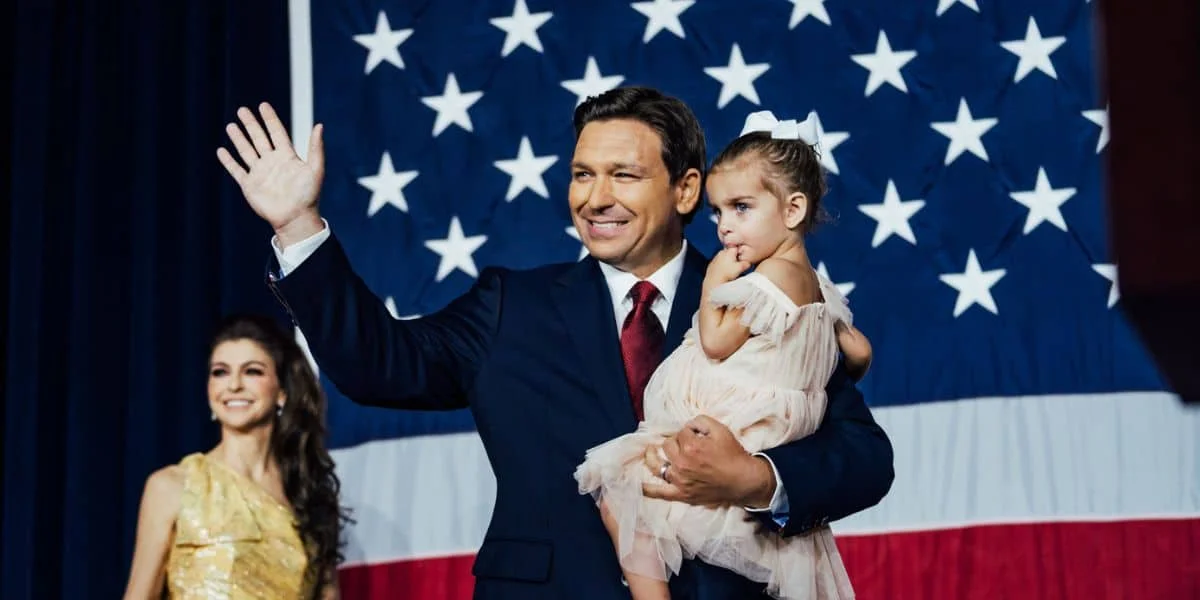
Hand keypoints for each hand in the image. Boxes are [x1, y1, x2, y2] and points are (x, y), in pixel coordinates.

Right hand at [217, 102, 325, 243]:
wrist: (296, 218)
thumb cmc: (308, 195)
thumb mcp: (315, 169)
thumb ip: (316, 148)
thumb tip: (319, 125)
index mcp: (287, 157)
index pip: (276, 133)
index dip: (270, 119)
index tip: (263, 105)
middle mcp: (272, 162)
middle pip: (259, 139)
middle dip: (251, 124)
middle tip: (242, 110)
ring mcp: (260, 173)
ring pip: (246, 151)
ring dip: (238, 138)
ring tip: (231, 125)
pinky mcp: (250, 185)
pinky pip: (237, 170)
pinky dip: (228, 161)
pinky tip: (222, 150)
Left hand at [642, 415, 774, 507]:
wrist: (744, 481)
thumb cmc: (733, 455)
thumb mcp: (720, 429)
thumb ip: (700, 421)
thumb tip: (687, 425)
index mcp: (691, 446)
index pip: (680, 432)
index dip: (689, 432)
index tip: (698, 436)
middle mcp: (682, 464)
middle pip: (668, 446)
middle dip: (675, 442)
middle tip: (686, 445)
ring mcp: (680, 480)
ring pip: (658, 465)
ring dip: (653, 457)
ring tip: (650, 451)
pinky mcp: (682, 494)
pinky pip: (659, 493)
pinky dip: (646, 489)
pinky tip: (636, 485)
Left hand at [704, 248, 749, 285]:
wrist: (714, 281)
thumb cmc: (727, 274)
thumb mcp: (741, 268)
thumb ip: (746, 263)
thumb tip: (748, 262)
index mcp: (729, 251)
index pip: (737, 248)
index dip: (741, 253)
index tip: (741, 260)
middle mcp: (721, 252)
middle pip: (730, 253)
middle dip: (734, 258)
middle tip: (736, 266)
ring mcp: (715, 258)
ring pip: (724, 257)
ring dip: (727, 262)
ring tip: (729, 270)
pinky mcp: (712, 263)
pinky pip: (719, 263)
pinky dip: (721, 266)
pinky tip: (723, 272)